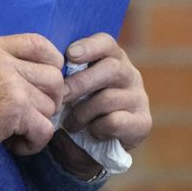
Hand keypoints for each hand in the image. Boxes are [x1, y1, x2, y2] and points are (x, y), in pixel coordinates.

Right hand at [0, 34, 64, 175]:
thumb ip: (8, 67)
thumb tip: (53, 75)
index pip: (39, 42)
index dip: (52, 64)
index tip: (45, 86)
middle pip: (53, 76)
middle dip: (49, 101)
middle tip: (29, 116)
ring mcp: (8, 82)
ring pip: (50, 105)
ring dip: (37, 124)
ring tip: (13, 132)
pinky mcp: (15, 108)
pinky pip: (46, 129)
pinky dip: (34, 144)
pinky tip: (15, 145)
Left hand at [60, 33, 150, 150]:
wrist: (92, 148)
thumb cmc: (78, 109)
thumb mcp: (72, 88)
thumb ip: (65, 75)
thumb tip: (49, 69)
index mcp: (112, 58)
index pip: (106, 43)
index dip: (89, 47)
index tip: (70, 54)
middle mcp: (130, 74)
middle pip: (111, 68)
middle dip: (80, 83)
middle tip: (61, 97)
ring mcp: (139, 98)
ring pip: (108, 98)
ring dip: (82, 113)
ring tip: (70, 124)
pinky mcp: (142, 122)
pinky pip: (115, 121)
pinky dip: (97, 128)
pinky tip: (92, 132)